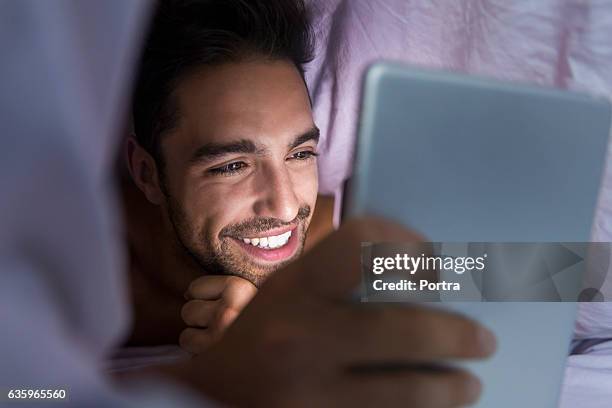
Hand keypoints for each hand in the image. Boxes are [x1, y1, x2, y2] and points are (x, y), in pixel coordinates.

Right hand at [176, 217, 495, 406]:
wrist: (206, 401)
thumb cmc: (260, 336)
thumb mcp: (289, 291)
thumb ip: (340, 276)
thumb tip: (420, 270)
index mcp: (295, 290)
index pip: (361, 245)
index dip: (407, 244)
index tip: (433, 263)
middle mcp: (301, 338)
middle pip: (403, 329)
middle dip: (457, 335)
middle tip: (483, 340)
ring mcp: (308, 393)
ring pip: (406, 393)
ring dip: (450, 388)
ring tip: (468, 384)